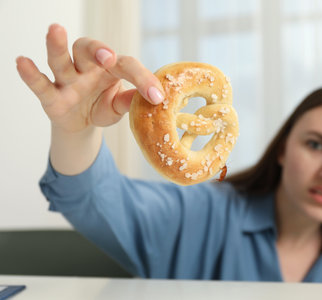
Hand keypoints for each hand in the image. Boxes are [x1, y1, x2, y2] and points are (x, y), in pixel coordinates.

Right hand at [16, 23, 164, 133]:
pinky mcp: (51, 95)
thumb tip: (150, 99)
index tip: (157, 96)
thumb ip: (129, 102)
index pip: (127, 66)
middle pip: (88, 49)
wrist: (81, 123)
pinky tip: (22, 61)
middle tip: (108, 56)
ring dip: (57, 46)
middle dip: (97, 49)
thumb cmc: (102, 107)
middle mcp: (87, 68)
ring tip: (55, 29)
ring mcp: (67, 80)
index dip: (143, 79)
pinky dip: (31, 74)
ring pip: (61, 59)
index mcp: (110, 69)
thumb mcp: (118, 107)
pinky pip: (40, 84)